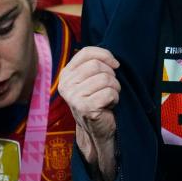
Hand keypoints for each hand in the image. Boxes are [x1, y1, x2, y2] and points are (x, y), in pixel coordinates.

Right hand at [58, 46, 119, 180]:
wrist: (97, 128)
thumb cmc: (97, 100)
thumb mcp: (91, 79)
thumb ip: (95, 64)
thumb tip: (113, 59)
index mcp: (66, 74)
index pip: (86, 52)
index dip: (105, 54)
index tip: (115, 64)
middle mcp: (66, 84)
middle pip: (97, 65)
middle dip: (111, 75)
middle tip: (110, 87)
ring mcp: (73, 96)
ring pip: (105, 78)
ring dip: (114, 88)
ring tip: (108, 97)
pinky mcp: (84, 107)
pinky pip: (109, 93)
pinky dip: (115, 98)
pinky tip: (108, 106)